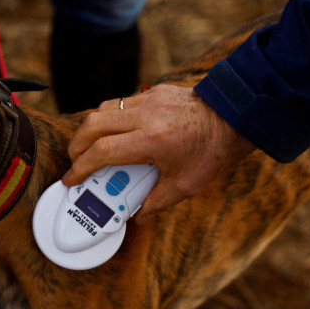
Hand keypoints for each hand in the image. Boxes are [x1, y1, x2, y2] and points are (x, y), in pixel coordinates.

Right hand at [61, 84, 255, 220]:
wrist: (238, 116)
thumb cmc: (214, 150)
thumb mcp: (186, 185)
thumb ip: (156, 202)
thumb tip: (138, 217)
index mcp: (152, 140)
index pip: (102, 152)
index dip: (81, 168)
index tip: (71, 179)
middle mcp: (146, 115)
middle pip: (93, 125)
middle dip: (77, 145)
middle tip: (75, 162)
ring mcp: (148, 99)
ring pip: (103, 110)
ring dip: (91, 130)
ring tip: (91, 149)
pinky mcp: (154, 91)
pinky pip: (120, 103)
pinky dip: (109, 118)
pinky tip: (115, 134)